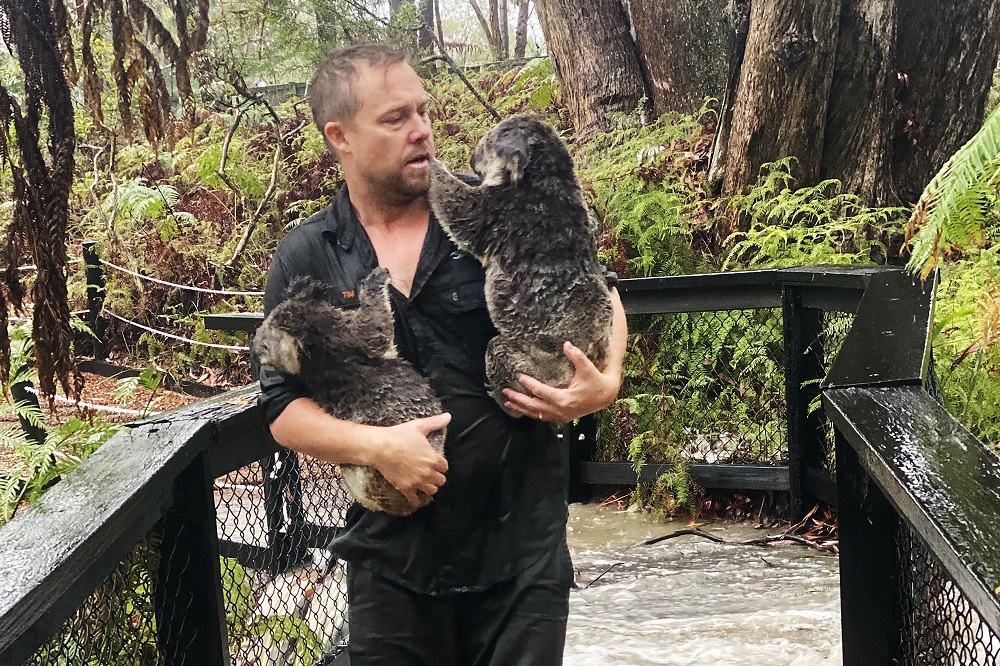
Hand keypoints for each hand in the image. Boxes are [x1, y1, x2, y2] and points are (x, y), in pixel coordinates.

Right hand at [373, 413, 450, 507]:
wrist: (380, 447)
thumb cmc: (399, 435)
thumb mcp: (419, 426)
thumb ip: (435, 422)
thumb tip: (448, 416)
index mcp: (433, 458)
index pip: (445, 467)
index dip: (441, 465)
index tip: (436, 463)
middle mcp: (427, 472)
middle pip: (441, 480)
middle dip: (437, 477)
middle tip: (432, 473)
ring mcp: (417, 482)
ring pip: (432, 491)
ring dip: (430, 487)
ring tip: (426, 483)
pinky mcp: (405, 488)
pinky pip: (415, 500)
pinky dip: (417, 500)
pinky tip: (416, 499)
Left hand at [503, 341, 621, 422]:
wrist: (606, 397)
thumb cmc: (596, 381)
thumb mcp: (588, 368)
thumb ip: (577, 356)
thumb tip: (566, 344)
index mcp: (564, 399)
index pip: (540, 391)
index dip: (528, 383)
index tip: (518, 375)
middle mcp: (560, 410)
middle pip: (533, 405)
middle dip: (518, 399)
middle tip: (505, 391)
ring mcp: (561, 416)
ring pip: (537, 413)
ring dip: (522, 408)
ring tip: (508, 402)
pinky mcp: (562, 417)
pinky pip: (543, 416)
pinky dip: (531, 413)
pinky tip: (523, 409)